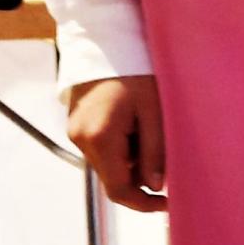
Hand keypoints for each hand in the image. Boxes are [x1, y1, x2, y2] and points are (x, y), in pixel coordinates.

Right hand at [68, 74, 167, 210]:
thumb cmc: (134, 71)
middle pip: (113, 179)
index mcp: (100, 138)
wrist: (106, 41)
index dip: (143, 203)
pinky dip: (121, 147)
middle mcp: (81, 139)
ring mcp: (75, 132)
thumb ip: (154, 152)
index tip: (167, 203)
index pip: (119, 190)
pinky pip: (101, 149)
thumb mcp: (153, 111)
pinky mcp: (76, 125)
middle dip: (140, 176)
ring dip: (131, 159)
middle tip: (164, 155)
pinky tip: (133, 123)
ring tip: (147, 127)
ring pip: (108, 165)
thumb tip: (156, 186)